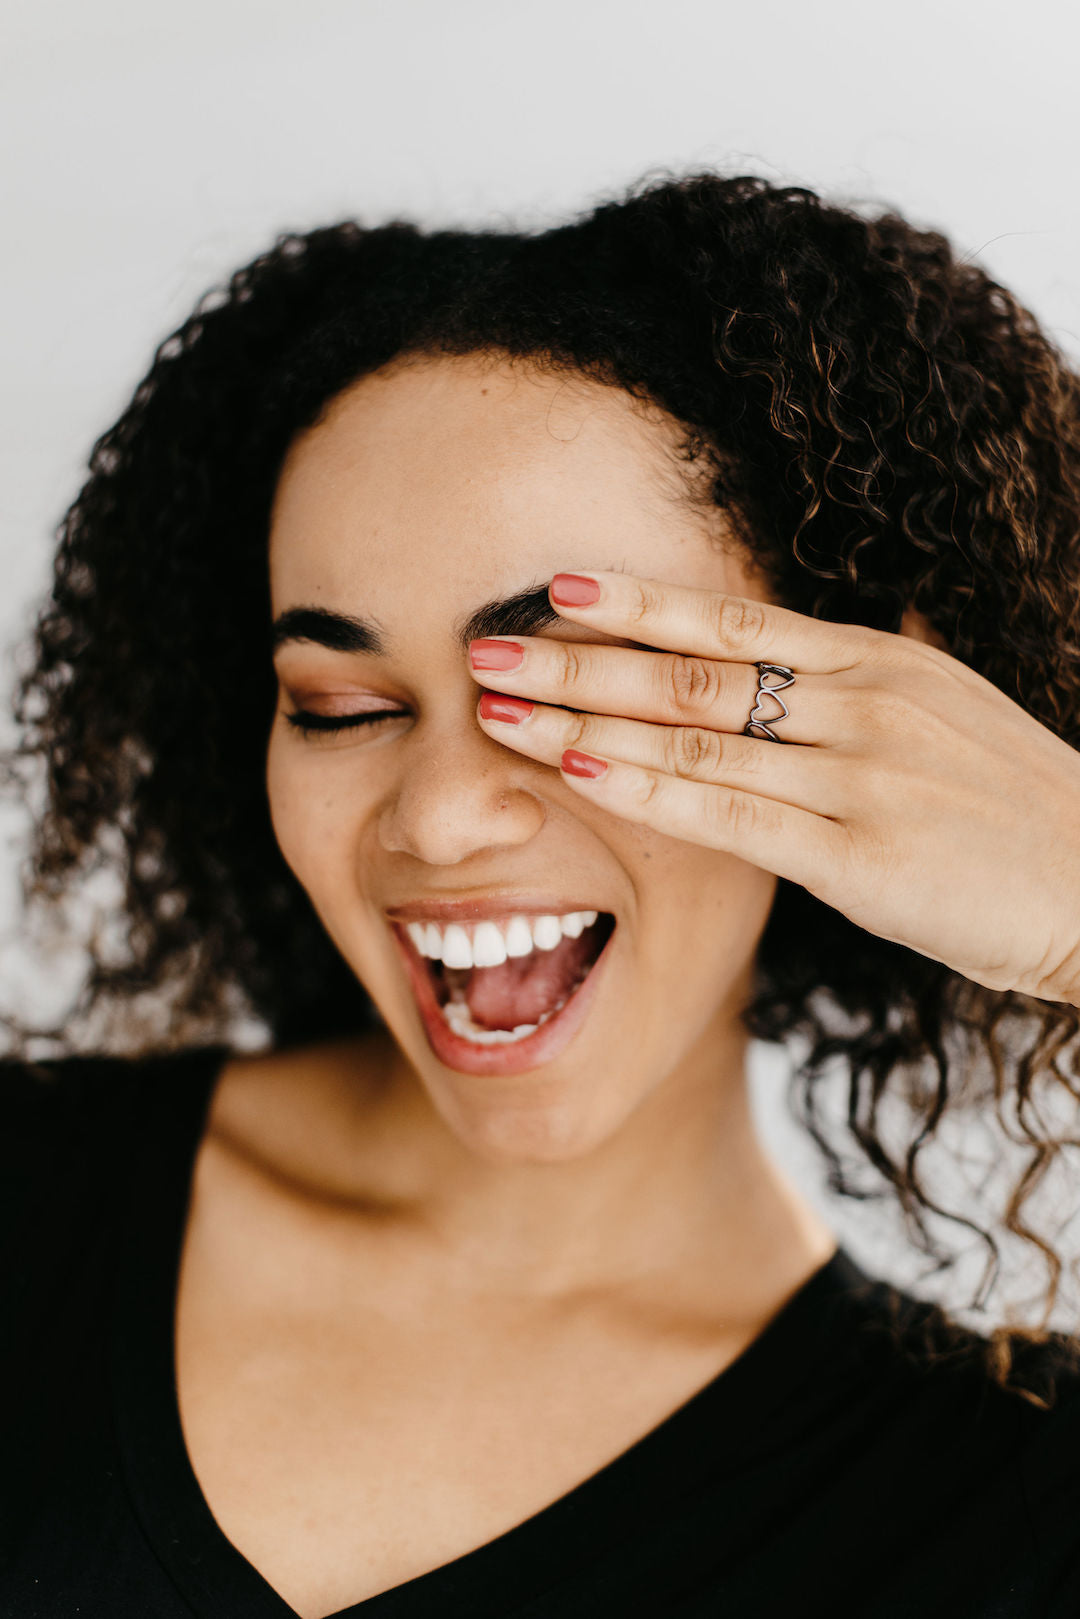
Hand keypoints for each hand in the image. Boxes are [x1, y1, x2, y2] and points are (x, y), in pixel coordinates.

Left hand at [468, 570, 1079, 1006]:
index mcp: (878, 664)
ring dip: (584, 717)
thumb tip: (857, 633)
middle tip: (484, 644)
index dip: (638, 602)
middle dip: (578, 658)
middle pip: (693, 670)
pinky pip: (730, 813)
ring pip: (695, 736)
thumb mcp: (957, 711)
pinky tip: (582, 770)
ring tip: (497, 707)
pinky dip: (649, 789)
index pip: (734, 621)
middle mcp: (860, 702)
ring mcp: (857, 775)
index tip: (557, 586)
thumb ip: (891, 670)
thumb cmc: (1025, 809)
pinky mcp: (858, 853)